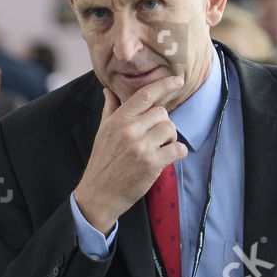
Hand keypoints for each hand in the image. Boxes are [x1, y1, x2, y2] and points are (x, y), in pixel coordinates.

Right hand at [74, 77, 187, 235]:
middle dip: (163, 123)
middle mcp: (129, 131)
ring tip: (159, 148)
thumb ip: (110, 109)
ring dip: (170, 138)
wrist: (98, 196)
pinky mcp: (151, 164)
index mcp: (118, 120)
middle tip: (155, 137)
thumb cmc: (102, 163)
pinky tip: (169, 157)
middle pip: (162, 113)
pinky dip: (178, 152)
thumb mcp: (102, 133)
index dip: (164, 84)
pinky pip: (178, 149)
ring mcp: (141, 147)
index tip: (177, 80)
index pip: (145, 95)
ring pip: (171, 129)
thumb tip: (108, 89)